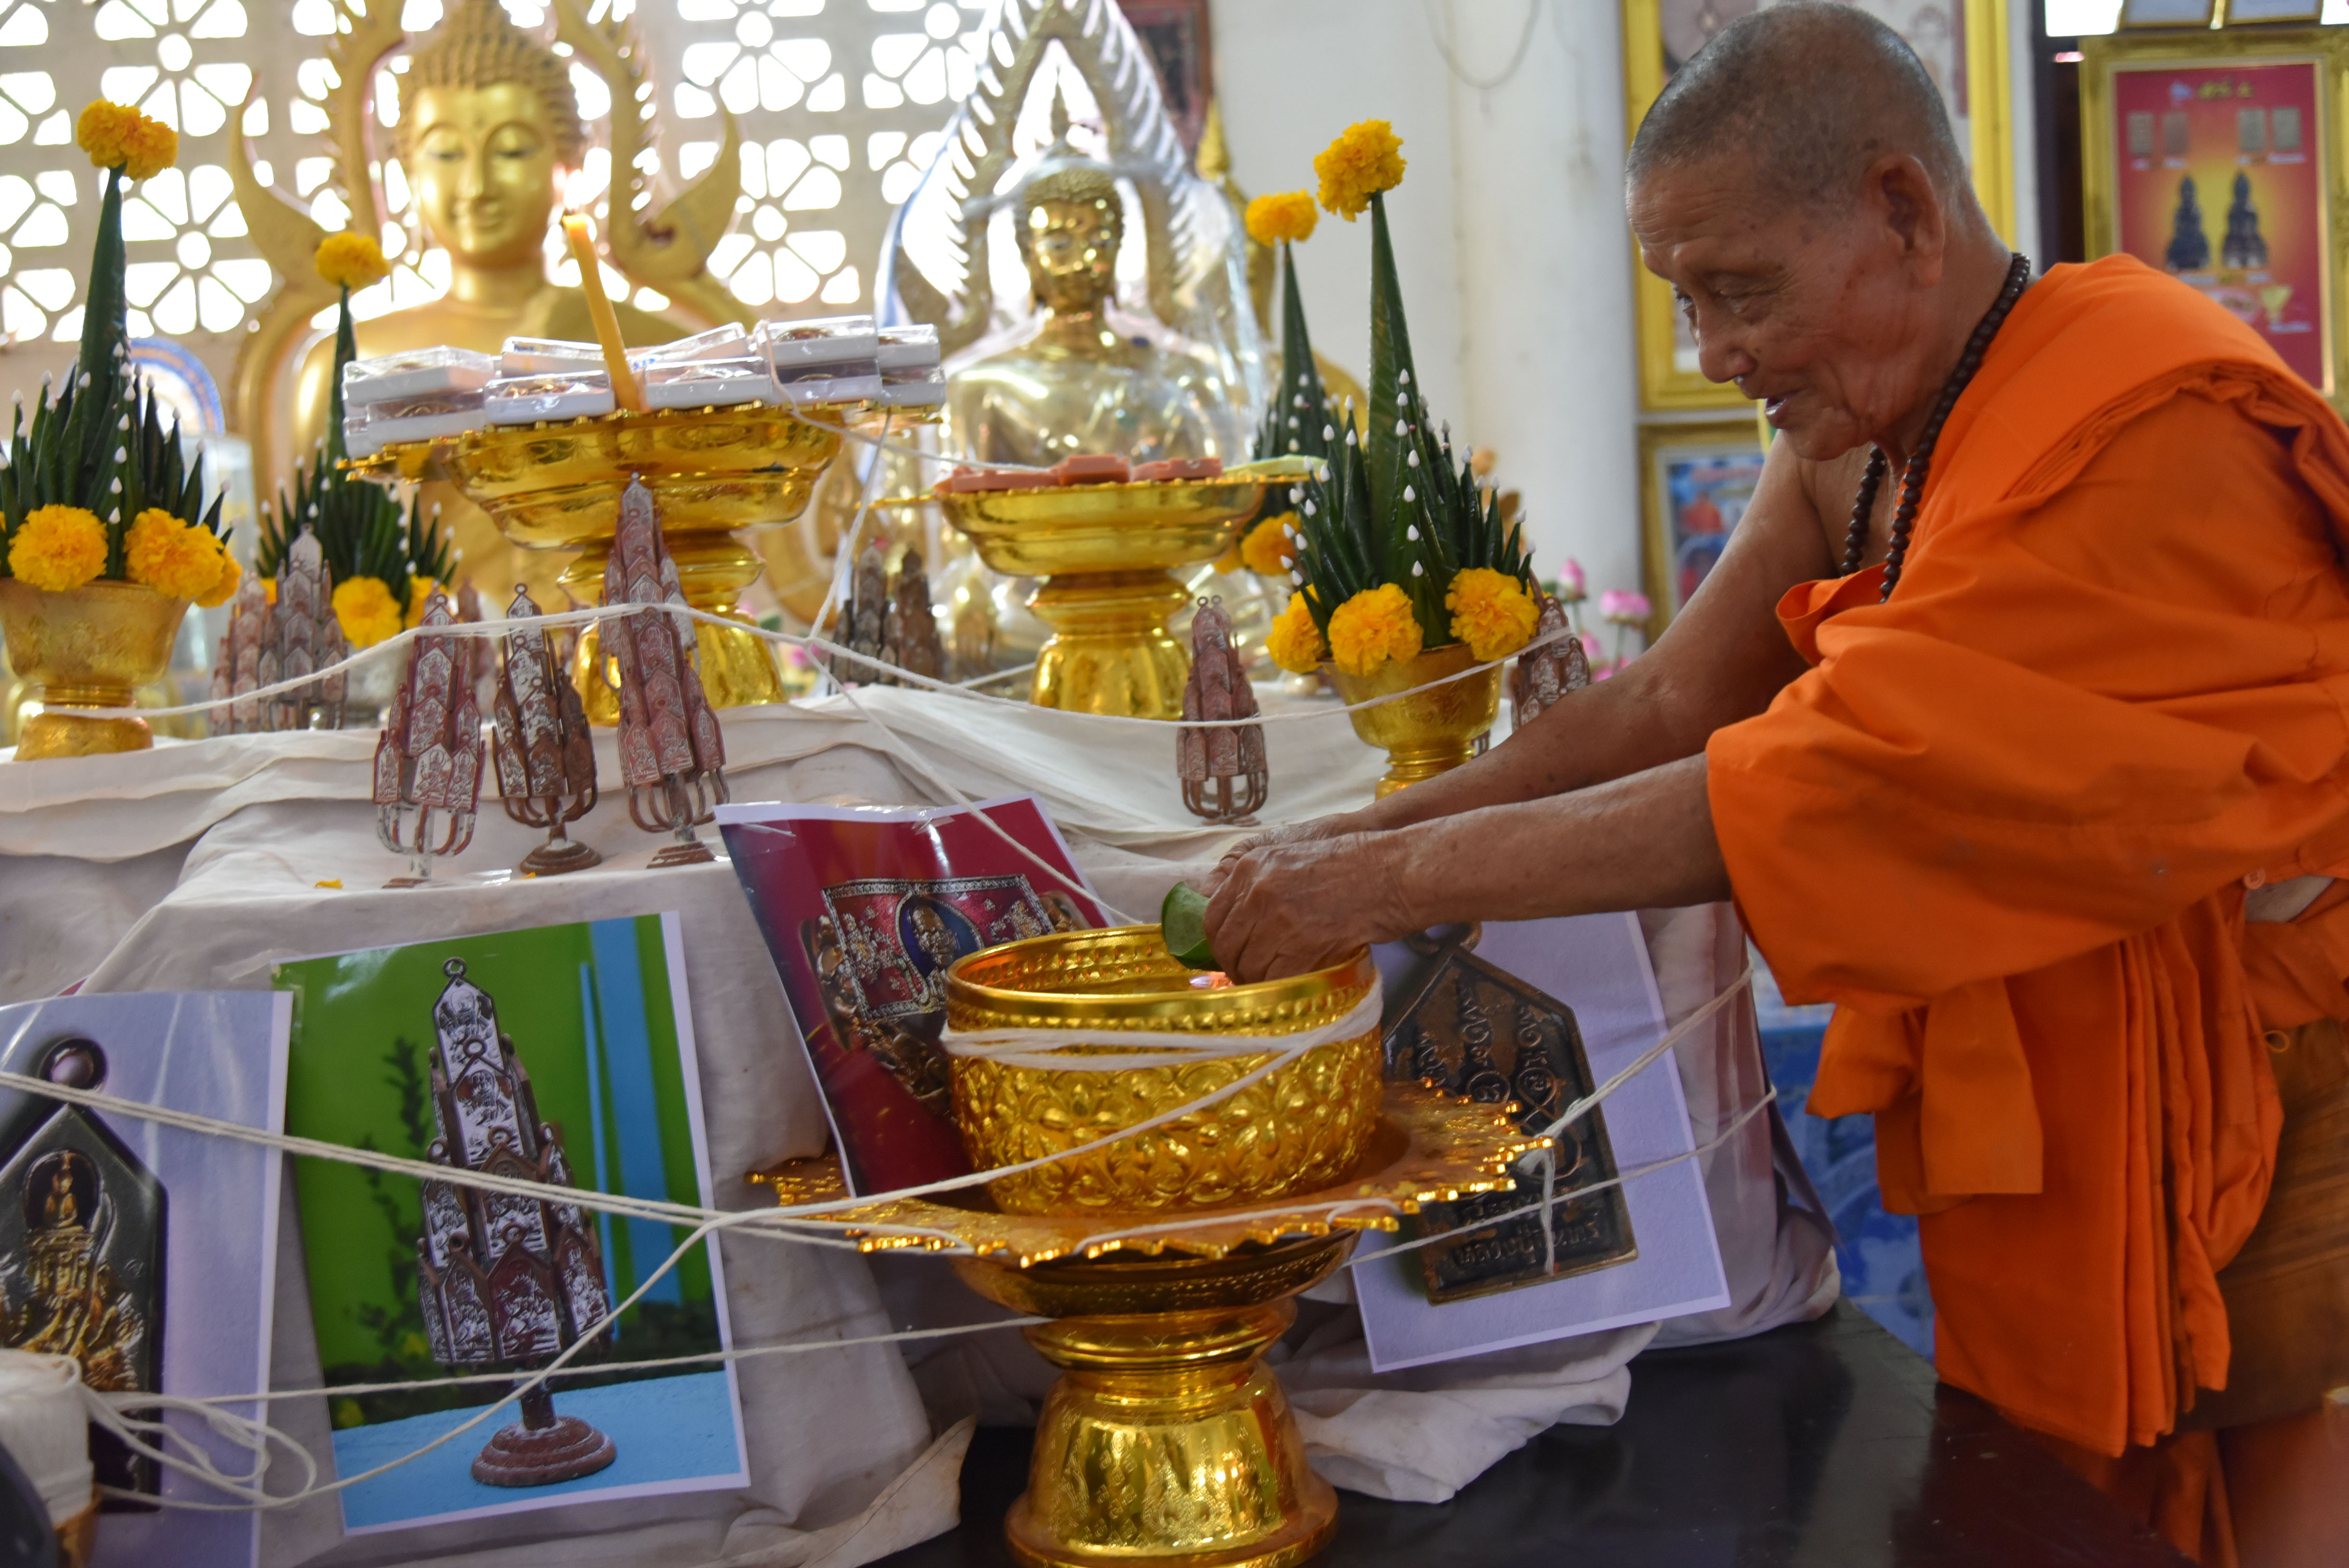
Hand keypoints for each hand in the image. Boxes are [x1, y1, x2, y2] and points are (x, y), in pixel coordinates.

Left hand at [1204, 830, 1417, 982]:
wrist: (1392, 871)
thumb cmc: (1352, 865)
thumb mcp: (1292, 859)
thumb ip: (1260, 886)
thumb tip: (1240, 926)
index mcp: (1250, 866)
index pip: (1213, 916)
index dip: (1221, 943)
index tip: (1232, 956)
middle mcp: (1257, 890)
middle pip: (1226, 945)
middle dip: (1236, 967)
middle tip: (1251, 977)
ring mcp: (1277, 917)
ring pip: (1249, 966)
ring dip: (1259, 981)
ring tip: (1275, 984)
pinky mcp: (1301, 943)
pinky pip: (1275, 979)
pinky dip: (1281, 989)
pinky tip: (1292, 987)